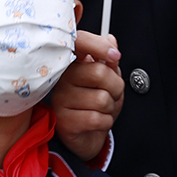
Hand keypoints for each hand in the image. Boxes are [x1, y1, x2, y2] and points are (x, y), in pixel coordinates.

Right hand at [50, 31, 123, 163]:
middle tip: (112, 93)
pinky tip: (97, 122)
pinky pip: (97, 119)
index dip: (99, 46)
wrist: (87, 136)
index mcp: (71, 63)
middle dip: (116, 87)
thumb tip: (110, 40)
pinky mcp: (64, 121)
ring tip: (102, 109)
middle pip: (99, 72)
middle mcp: (62, 78)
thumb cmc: (95, 105)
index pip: (80, 42)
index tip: (115, 56)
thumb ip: (109, 60)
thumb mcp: (108, 80)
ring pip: (102, 99)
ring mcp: (61, 99)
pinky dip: (105, 122)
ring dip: (110, 107)